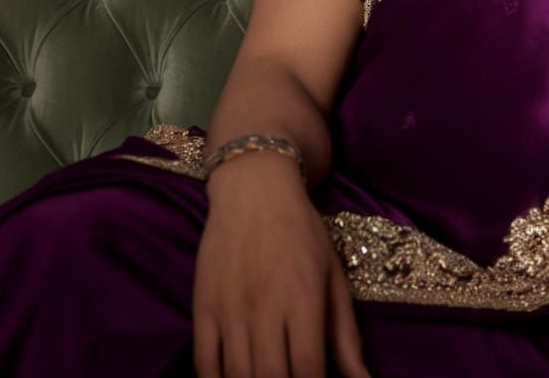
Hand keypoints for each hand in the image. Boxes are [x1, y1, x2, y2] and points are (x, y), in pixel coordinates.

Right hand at [193, 152, 371, 377]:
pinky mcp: (203, 308)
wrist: (254, 189)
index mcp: (304, 297)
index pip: (309, 369)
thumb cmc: (302, 231)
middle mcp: (265, 306)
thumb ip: (346, 333)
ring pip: (237, 376)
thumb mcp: (332, 274)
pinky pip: (204, 365)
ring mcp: (230, 309)